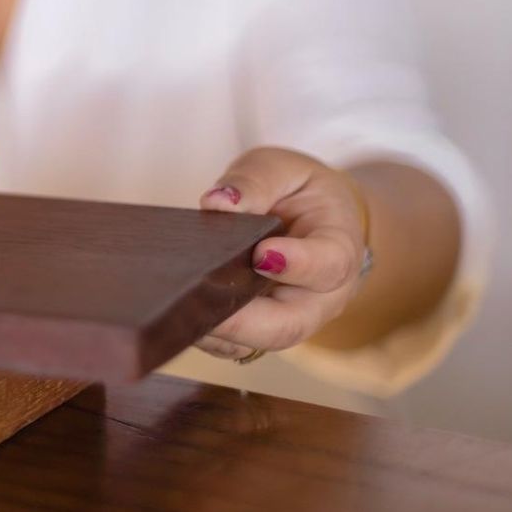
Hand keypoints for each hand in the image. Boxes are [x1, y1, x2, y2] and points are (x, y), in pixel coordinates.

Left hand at [195, 147, 368, 359]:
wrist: (310, 217)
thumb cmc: (298, 190)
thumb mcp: (283, 169)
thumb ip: (256, 181)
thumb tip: (217, 203)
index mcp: (338, 248)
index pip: (328, 265)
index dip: (298, 265)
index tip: (262, 254)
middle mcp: (318, 296)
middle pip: (289, 326)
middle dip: (245, 323)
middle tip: (200, 301)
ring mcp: (287, 317)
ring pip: (256, 342)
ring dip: (216, 331)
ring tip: (176, 304)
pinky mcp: (257, 327)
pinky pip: (233, 342)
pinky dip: (204, 331)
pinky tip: (174, 308)